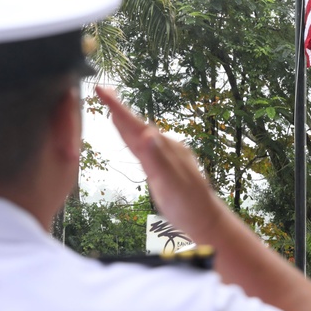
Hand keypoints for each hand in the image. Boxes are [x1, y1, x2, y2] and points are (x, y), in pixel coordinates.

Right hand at [96, 87, 226, 241]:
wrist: (208, 221)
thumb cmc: (189, 207)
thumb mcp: (171, 184)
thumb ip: (157, 159)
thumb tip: (146, 134)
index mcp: (164, 149)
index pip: (136, 125)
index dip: (117, 108)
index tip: (102, 89)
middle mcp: (166, 148)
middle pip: (138, 125)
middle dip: (119, 109)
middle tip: (103, 91)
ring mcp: (168, 156)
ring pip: (142, 135)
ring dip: (126, 122)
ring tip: (113, 111)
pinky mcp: (166, 166)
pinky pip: (147, 147)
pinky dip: (135, 139)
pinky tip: (135, 140)